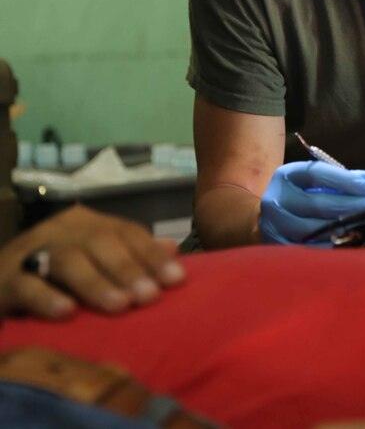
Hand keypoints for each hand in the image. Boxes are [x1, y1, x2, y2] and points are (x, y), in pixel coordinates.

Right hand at [0, 204, 184, 319]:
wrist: (0, 280)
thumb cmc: (55, 276)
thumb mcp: (95, 262)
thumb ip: (131, 254)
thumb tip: (173, 250)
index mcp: (87, 223)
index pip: (126, 232)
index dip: (152, 255)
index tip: (177, 280)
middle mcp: (61, 230)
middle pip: (100, 241)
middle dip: (128, 269)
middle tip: (150, 297)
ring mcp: (31, 252)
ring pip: (67, 259)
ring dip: (95, 282)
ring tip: (120, 306)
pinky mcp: (5, 279)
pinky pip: (26, 285)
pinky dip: (46, 297)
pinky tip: (66, 313)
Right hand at [259, 161, 364, 244]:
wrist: (272, 222)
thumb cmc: (303, 197)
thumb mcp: (318, 182)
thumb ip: (344, 178)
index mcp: (286, 176)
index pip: (314, 173)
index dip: (341, 179)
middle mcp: (276, 199)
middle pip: (316, 203)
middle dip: (351, 205)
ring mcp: (276, 227)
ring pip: (315, 229)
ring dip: (346, 226)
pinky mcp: (281, 249)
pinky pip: (312, 250)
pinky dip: (334, 245)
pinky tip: (351, 241)